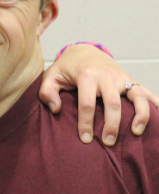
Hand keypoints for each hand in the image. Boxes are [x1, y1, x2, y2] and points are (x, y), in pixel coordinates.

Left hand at [39, 44, 158, 145]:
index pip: (87, 103)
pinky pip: (146, 92)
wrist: (84, 51)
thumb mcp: (51, 76)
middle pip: (112, 103)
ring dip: (139, 115)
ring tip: (135, 133)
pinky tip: (158, 118)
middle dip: (111, 125)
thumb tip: (56, 109)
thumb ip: (47, 92)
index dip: (86, 123)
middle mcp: (106, 76)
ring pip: (136, 96)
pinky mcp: (130, 80)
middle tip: (107, 142)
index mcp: (85, 76)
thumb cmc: (66, 68)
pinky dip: (155, 104)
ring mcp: (121, 77)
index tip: (85, 139)